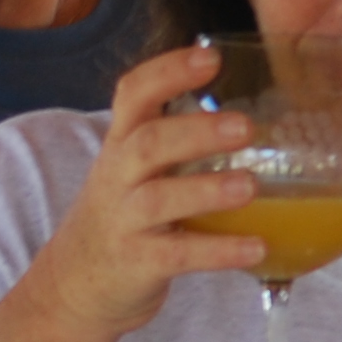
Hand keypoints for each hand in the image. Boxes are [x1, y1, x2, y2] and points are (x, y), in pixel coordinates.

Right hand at [12, 44, 272, 341]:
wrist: (76, 283)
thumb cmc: (125, 214)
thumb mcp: (137, 167)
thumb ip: (180, 139)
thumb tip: (265, 110)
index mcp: (123, 143)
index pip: (134, 94)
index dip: (169, 72)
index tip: (211, 57)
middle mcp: (119, 176)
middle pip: (148, 143)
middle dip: (195, 132)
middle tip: (245, 127)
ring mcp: (124, 221)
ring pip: (159, 199)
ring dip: (206, 190)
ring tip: (250, 186)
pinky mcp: (137, 263)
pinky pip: (178, 255)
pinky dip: (218, 251)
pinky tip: (257, 247)